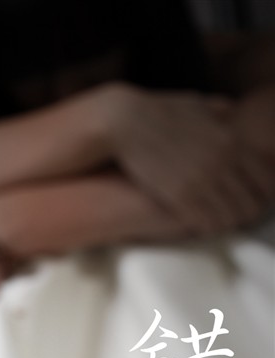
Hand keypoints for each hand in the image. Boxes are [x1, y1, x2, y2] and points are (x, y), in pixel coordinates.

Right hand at [102, 84, 273, 233]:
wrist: (124, 122)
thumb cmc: (157, 110)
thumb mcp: (195, 103)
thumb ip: (217, 110)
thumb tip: (229, 109)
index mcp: (232, 141)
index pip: (266, 179)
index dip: (262, 195)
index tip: (252, 200)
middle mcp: (222, 163)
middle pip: (252, 204)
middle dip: (246, 213)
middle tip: (234, 217)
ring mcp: (202, 182)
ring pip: (231, 218)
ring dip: (225, 224)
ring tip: (217, 223)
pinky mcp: (180, 197)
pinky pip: (206, 224)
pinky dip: (207, 228)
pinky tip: (200, 225)